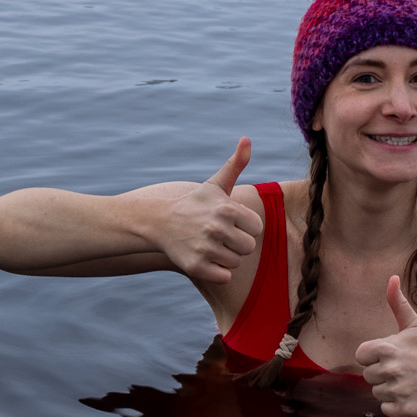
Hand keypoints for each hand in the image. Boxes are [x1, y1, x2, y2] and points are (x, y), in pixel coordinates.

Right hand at [155, 140, 261, 288]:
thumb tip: (247, 139)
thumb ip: (236, 164)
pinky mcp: (196, 267)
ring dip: (226, 256)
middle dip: (237, 243)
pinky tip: (206, 258)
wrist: (160, 222)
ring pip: (236, 262)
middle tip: (220, 235)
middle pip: (248, 247)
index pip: (256, 228)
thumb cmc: (195, 203)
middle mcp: (216, 228)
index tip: (230, 222)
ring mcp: (205, 249)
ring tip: (211, 244)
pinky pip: (224, 276)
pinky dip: (218, 271)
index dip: (245, 226)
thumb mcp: (216, 184)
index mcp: (227, 208)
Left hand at [355, 276, 416, 416]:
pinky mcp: (406, 409)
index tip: (392, 356)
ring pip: (377, 393)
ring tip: (410, 381)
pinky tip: (412, 394)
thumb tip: (391, 277)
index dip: (374, 357)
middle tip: (405, 369)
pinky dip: (396, 405)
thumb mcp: (415, 325)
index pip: (361, 356)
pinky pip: (386, 409)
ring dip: (390, 389)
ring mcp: (398, 391)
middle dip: (383, 373)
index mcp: (387, 348)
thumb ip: (397, 303)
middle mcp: (390, 369)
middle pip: (368, 376)